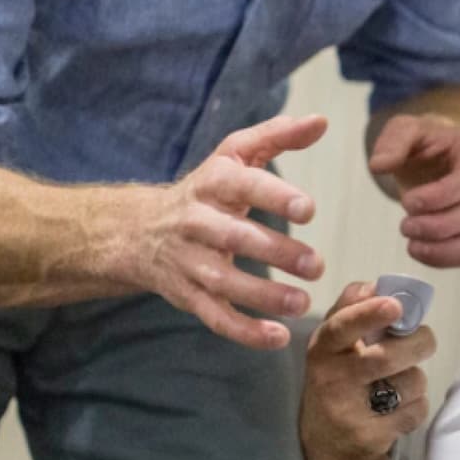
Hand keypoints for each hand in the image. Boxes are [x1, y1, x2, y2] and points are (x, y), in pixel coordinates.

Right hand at [124, 114, 327, 349]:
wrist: (138, 231)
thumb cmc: (206, 190)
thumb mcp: (234, 156)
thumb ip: (277, 136)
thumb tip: (321, 121)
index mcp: (211, 184)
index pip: (241, 186)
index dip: (273, 196)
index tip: (308, 209)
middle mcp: (196, 223)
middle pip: (234, 238)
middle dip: (276, 252)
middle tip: (317, 264)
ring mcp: (189, 263)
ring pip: (223, 282)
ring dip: (263, 296)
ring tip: (303, 303)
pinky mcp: (187, 296)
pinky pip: (214, 316)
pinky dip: (244, 331)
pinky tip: (277, 338)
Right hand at [301, 280, 438, 459]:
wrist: (328, 448)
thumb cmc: (340, 383)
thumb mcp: (336, 346)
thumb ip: (354, 310)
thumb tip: (377, 283)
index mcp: (323, 348)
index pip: (342, 327)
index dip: (369, 314)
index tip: (395, 306)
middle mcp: (329, 379)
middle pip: (387, 356)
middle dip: (419, 344)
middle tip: (423, 343)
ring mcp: (345, 411)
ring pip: (410, 381)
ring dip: (416, 380)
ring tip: (398, 386)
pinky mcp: (367, 438)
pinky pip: (415, 411)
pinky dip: (416, 408)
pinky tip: (396, 413)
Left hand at [369, 114, 459, 267]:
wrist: (437, 157)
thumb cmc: (425, 144)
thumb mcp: (404, 130)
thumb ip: (392, 143)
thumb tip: (380, 165)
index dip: (441, 197)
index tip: (408, 204)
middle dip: (439, 226)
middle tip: (404, 227)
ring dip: (447, 249)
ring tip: (413, 246)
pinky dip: (447, 259)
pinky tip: (421, 251)